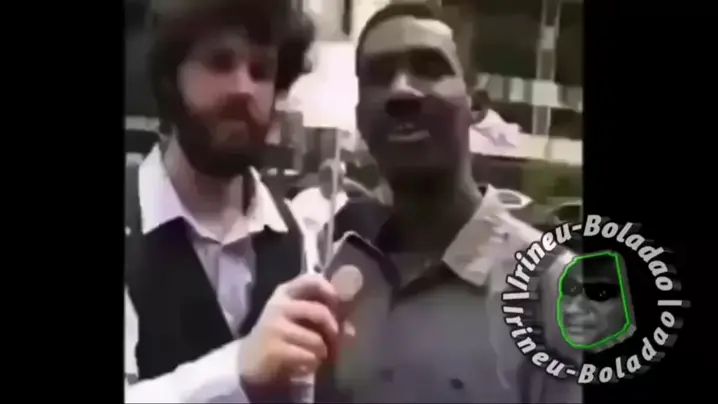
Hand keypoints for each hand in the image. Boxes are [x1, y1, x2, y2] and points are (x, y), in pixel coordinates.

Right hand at [238, 273, 342, 387]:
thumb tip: (351, 329)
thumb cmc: (279, 335)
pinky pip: (308, 356)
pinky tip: (306, 364)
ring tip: (317, 355)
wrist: (249, 360)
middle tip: (334, 341)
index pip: (311, 280)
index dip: (330, 291)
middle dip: (333, 330)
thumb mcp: (296, 318)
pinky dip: (313, 363)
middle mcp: (279, 306)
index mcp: (285, 292)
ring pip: (317, 340)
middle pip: (320, 312)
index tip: (338, 305)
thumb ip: (321, 316)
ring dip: (322, 351)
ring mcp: (275, 327)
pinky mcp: (274, 349)